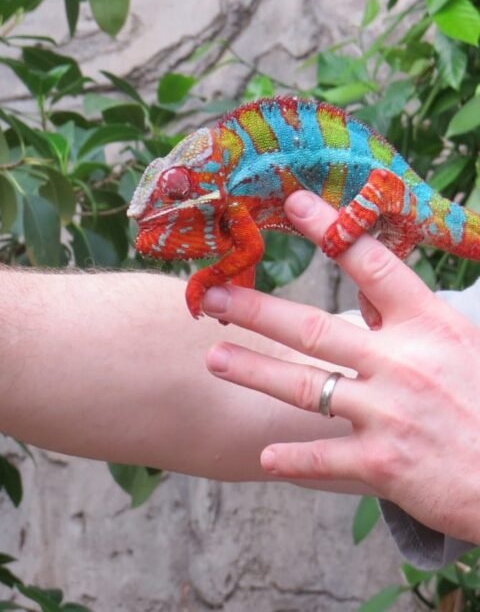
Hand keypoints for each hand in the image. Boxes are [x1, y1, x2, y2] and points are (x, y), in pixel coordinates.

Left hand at [201, 190, 479, 543]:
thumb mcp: (462, 347)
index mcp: (429, 326)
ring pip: (304, 387)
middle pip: (313, 328)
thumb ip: (409, 320)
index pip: (372, 265)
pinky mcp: (385, 463)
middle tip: (212, 296)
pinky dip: (292, 458)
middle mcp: (404, 363)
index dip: (331, 231)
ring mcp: (391, 413)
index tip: (294, 203)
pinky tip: (264, 457)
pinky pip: (324, 456)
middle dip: (257, 310)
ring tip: (214, 358)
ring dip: (254, 371)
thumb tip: (367, 294)